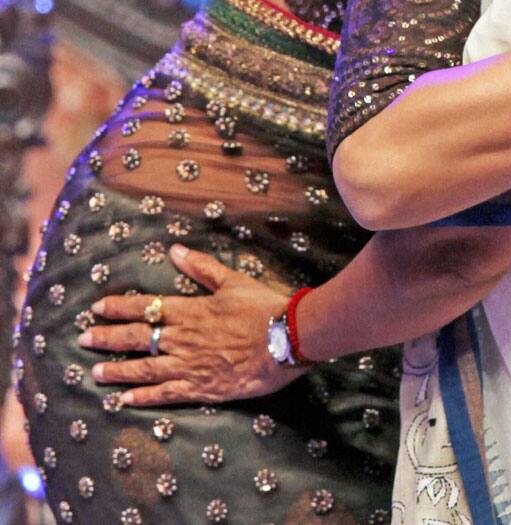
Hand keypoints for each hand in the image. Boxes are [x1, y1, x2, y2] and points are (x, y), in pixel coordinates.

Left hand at [80, 245, 300, 406]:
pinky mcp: (202, 388)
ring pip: (145, 368)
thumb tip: (175, 250)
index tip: (97, 308)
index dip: (119, 308)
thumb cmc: (264, 308)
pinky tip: (125, 400)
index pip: (146, 308)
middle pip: (139, 339)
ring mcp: (190, 366)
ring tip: (95, 372)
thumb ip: (202, 267)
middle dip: (108, 338)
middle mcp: (184, 339)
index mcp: (191, 310)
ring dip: (118, 370)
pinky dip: (144, 397)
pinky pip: (166, 394)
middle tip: (83, 339)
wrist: (287, 340)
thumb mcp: (233, 280)